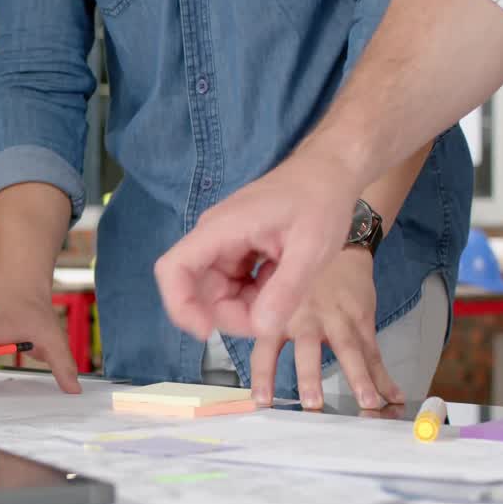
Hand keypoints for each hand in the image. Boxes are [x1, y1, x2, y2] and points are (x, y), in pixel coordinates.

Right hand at [154, 148, 361, 340]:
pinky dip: (255, 296)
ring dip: (246, 307)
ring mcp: (222, 246)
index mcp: (220, 229)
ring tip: (285, 291)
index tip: (207, 332)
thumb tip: (261, 329)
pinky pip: (232, 286)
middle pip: (196, 290)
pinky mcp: (235, 252)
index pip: (173, 269)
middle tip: (272, 319)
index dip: (180, 306)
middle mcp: (212, 238)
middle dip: (229, 314)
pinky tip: (281, 280)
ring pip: (216, 293)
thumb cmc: (322, 201)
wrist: (329, 171)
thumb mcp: (311, 248)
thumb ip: (286, 289)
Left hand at [249, 248, 403, 410]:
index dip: (263, 376)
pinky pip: (374, 351)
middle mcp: (307, 320)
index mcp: (279, 318)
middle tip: (312, 404)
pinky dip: (384, 376)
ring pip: (349, 351)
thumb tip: (256, 367)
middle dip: (309, 377)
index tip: (263, 402)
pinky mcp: (362, 320)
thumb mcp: (276, 299)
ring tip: (368, 403)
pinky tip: (394, 397)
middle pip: (307, 351)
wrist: (339, 250)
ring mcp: (337, 320)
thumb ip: (268, 327)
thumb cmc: (300, 283)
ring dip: (359, 378)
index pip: (265, 351)